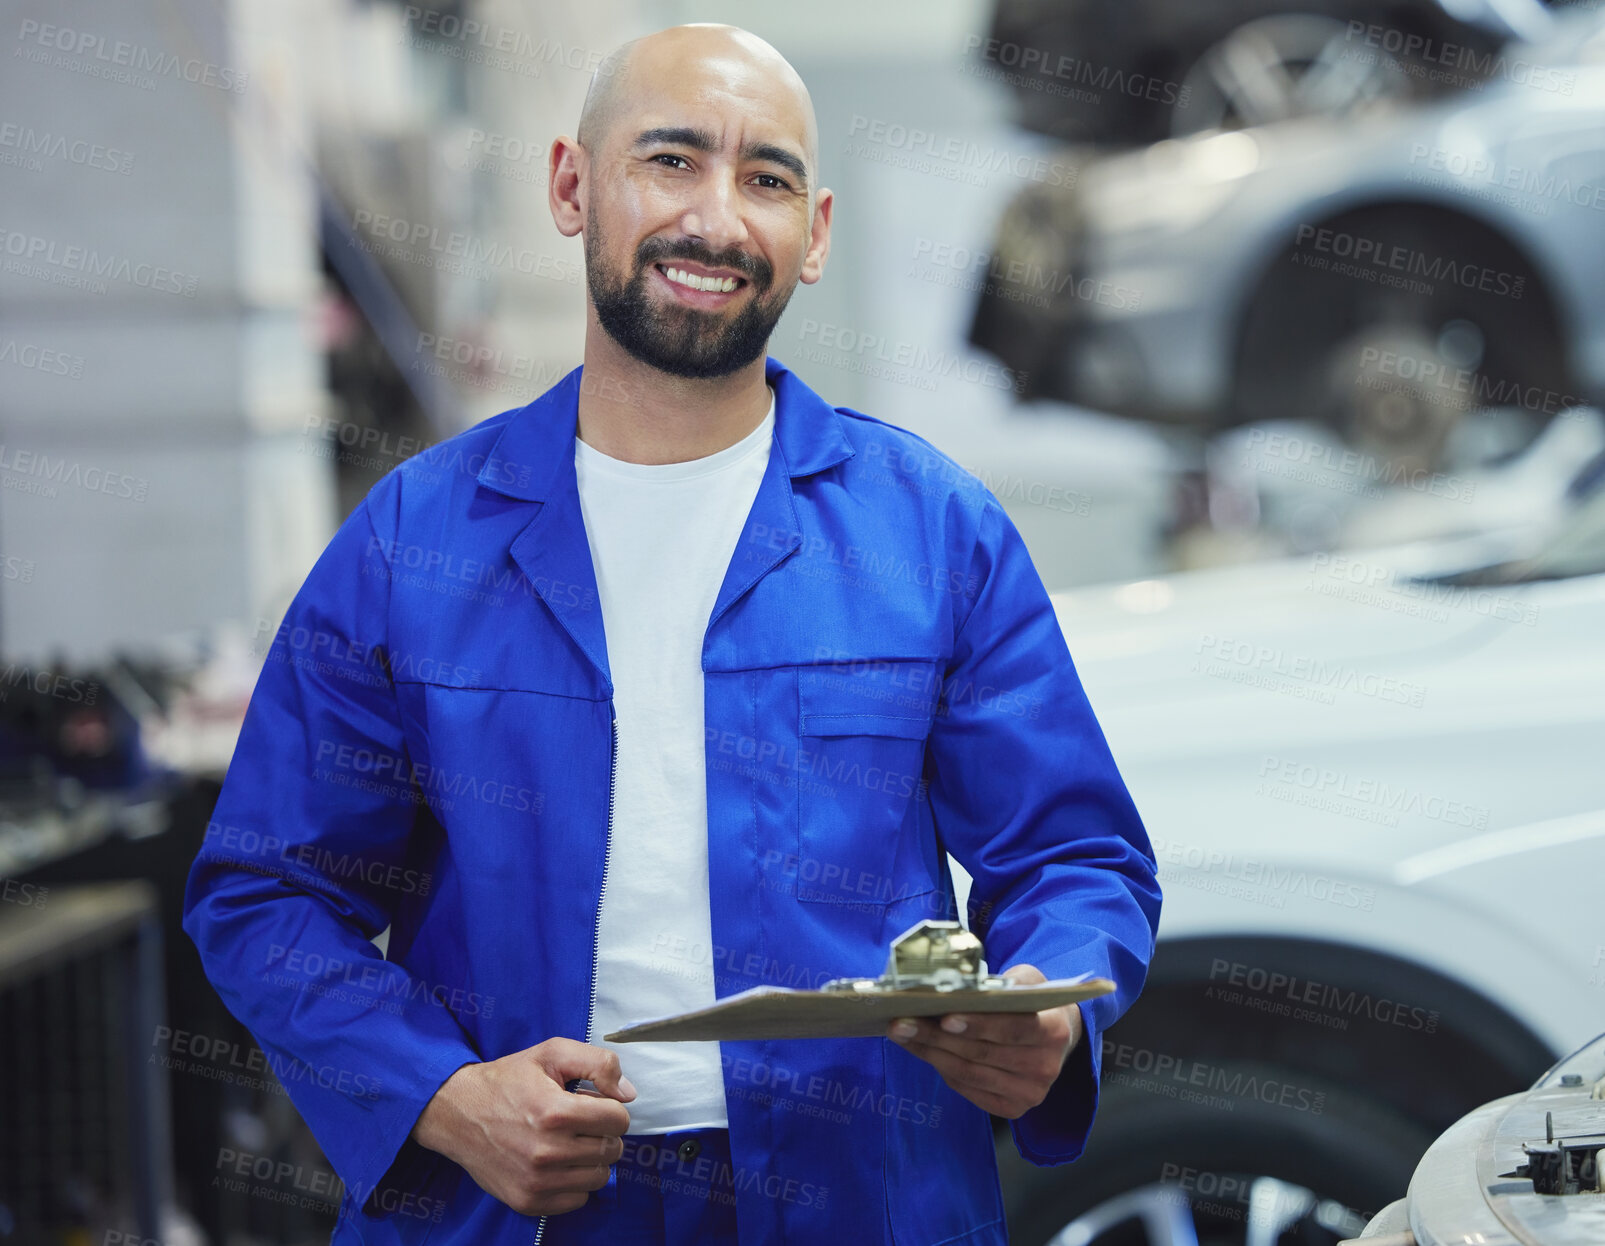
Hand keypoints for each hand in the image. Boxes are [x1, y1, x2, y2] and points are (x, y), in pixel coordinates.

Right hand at [412, 1038, 635, 1216]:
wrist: (458, 1113)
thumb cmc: (507, 1081)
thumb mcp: (551, 1054)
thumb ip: (598, 1064)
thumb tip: (628, 1094)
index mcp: (556, 1112)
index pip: (618, 1120)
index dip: (611, 1108)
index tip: (593, 1104)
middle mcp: (547, 1152)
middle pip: (612, 1149)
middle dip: (602, 1132)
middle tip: (578, 1122)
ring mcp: (537, 1181)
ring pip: (599, 1177)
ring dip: (591, 1158)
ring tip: (568, 1141)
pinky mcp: (528, 1201)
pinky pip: (578, 1200)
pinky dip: (575, 1182)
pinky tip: (557, 1163)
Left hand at [886, 963, 1082, 1118]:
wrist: (1053, 1035)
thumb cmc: (1032, 1002)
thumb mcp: (1026, 980)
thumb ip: (1003, 984)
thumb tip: (960, 989)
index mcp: (1054, 1030)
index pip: (1012, 1029)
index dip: (978, 1025)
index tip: (944, 1017)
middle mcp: (1045, 1067)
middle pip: (982, 1053)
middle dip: (937, 1036)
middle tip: (902, 1021)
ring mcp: (1030, 1093)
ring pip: (969, 1073)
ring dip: (930, 1052)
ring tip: (902, 1033)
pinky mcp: (1013, 1109)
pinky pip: (968, 1088)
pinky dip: (941, 1068)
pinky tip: (921, 1049)